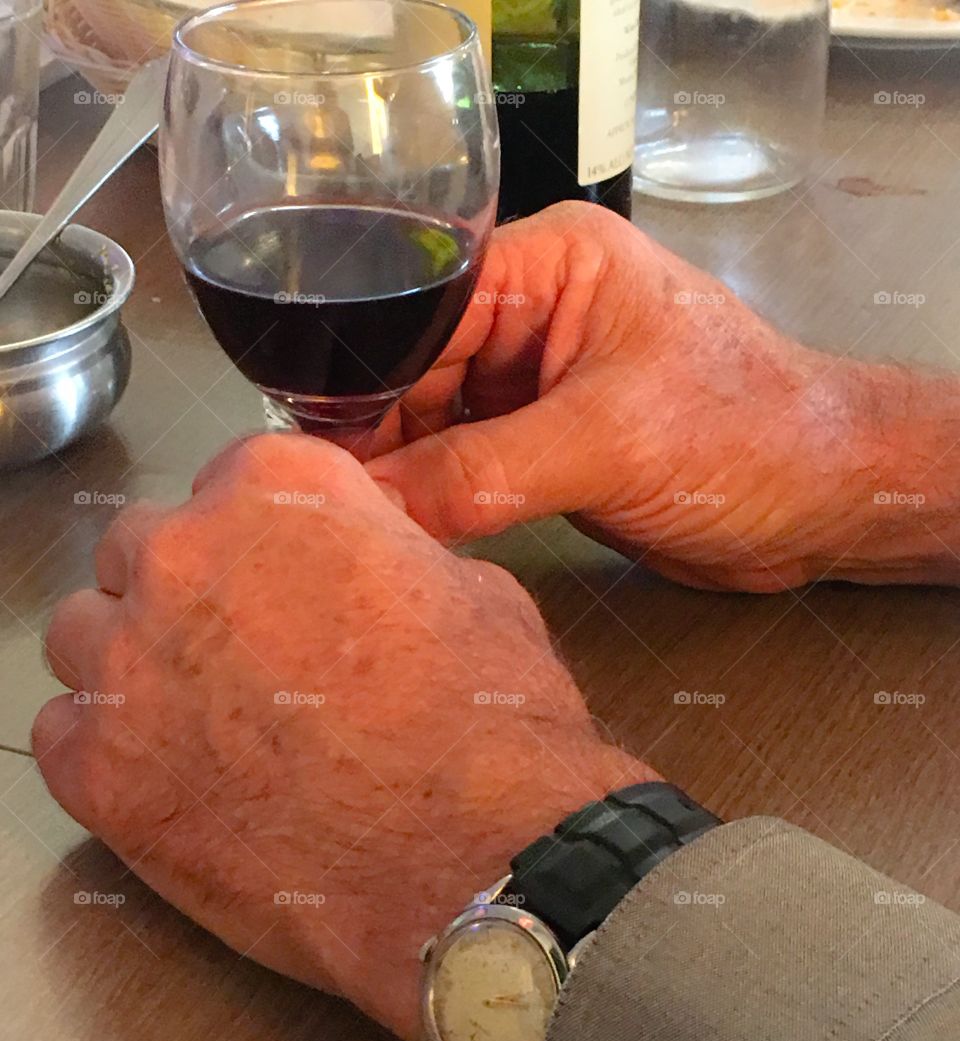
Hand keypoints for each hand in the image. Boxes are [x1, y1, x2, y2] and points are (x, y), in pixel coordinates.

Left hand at [33, 434, 653, 1040]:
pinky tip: (176, 780)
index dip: (263, 538)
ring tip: (203, 723)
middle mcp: (182, 555)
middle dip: (188, 592)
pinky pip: (63, 730)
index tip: (282, 579)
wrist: (478, 861)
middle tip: (245, 656)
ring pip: (85, 633)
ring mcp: (127, 662)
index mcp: (276, 488)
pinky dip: (107, 748)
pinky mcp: (98, 770)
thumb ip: (379, 553)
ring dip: (134, 663)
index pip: (228, 479)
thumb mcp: (469, 590)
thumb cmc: (490, 730)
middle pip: (142, 549)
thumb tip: (359, 567)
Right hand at [367, 203, 894, 591]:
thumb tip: (378, 507)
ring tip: (363, 528)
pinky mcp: (541, 447)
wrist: (823, 501)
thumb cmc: (752, 432)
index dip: (366, 381)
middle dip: (377, 437)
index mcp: (551, 266)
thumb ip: (486, 474)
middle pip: (414, 372)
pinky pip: (464, 470)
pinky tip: (408, 535)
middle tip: (336, 505)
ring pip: (431, 427)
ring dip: (403, 477)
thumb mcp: (609, 443)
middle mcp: (532, 316)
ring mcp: (534, 385)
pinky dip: (437, 503)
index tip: (321, 453)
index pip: (421, 312)